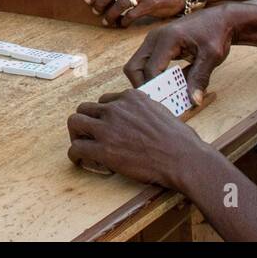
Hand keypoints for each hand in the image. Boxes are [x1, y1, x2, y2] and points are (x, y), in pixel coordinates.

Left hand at [67, 88, 208, 186]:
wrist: (182, 157)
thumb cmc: (178, 139)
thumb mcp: (160, 111)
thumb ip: (143, 110)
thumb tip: (137, 118)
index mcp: (130, 97)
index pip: (105, 101)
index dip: (104, 115)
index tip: (107, 126)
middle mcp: (116, 108)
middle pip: (85, 108)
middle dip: (86, 121)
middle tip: (89, 135)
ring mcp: (107, 128)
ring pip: (75, 122)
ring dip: (76, 134)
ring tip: (81, 145)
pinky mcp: (103, 149)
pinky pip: (76, 148)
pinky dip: (75, 154)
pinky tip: (81, 160)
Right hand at [123, 5, 237, 104]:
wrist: (221, 18)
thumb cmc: (217, 34)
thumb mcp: (212, 56)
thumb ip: (200, 78)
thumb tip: (194, 101)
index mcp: (168, 38)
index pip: (151, 70)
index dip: (156, 89)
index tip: (165, 104)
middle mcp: (155, 37)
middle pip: (133, 67)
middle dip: (142, 86)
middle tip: (157, 101)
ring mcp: (153, 39)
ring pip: (136, 65)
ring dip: (145, 81)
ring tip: (162, 95)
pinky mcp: (156, 43)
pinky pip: (145, 62)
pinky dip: (151, 75)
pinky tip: (167, 85)